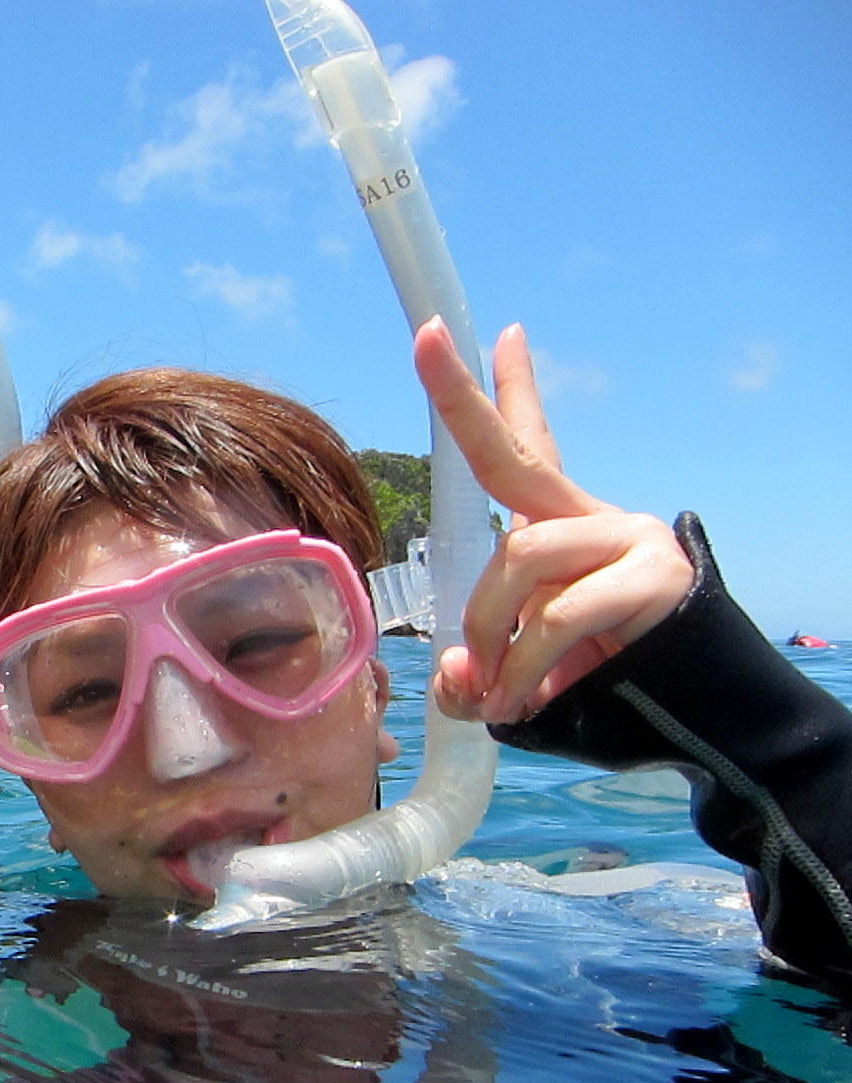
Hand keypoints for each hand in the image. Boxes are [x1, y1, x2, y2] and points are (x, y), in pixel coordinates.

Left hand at [414, 319, 693, 724]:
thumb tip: (459, 673)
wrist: (689, 716)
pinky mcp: (654, 576)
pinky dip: (525, 666)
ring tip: (494, 691)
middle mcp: (593, 518)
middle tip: (426, 338)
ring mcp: (629, 540)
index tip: (475, 333)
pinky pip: (558, 615)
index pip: (526, 447)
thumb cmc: (594, 682)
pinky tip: (522, 701)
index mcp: (558, 528)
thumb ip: (473, 675)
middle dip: (461, 399)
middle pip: (515, 457)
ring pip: (520, 559)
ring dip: (490, 631)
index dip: (503, 391)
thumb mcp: (515, 679)